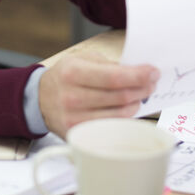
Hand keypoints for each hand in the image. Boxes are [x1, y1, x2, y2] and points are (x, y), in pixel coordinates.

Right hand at [38, 52, 158, 136]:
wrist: (40, 99)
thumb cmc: (65, 76)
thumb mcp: (83, 60)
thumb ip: (109, 65)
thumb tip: (139, 73)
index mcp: (73, 73)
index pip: (114, 77)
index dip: (138, 75)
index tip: (153, 72)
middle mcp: (72, 97)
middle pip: (120, 97)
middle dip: (143, 88)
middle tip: (152, 82)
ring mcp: (75, 119)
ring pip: (120, 114)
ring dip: (137, 103)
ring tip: (141, 94)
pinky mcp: (79, 134)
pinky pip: (112, 127)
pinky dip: (125, 117)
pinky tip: (128, 107)